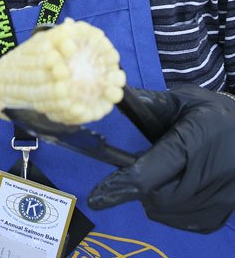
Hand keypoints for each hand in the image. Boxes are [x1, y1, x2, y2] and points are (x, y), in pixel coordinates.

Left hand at [87, 85, 234, 232]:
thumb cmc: (214, 112)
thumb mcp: (185, 99)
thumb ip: (151, 103)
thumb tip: (118, 96)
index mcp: (195, 139)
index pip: (152, 171)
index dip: (121, 185)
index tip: (97, 196)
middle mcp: (210, 172)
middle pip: (158, 197)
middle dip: (139, 186)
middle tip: (140, 167)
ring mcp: (221, 197)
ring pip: (169, 212)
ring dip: (154, 198)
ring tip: (162, 173)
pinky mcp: (224, 213)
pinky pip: (185, 222)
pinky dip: (171, 210)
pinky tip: (175, 188)